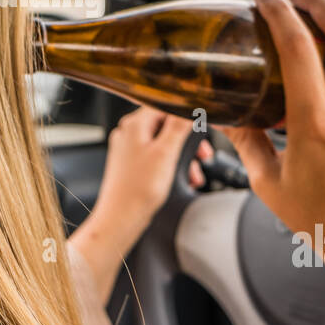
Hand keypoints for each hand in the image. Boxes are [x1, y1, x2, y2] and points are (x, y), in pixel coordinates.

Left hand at [69, 106, 212, 304]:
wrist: (121, 218)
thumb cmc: (138, 189)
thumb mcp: (166, 153)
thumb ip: (179, 126)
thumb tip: (190, 105)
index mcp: (134, 124)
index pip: (166, 106)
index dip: (187, 115)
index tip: (203, 126)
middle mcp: (129, 133)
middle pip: (167, 125)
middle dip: (188, 141)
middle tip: (203, 155)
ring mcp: (129, 149)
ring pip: (165, 143)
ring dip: (183, 157)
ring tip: (195, 174)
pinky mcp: (132, 165)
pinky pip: (158, 158)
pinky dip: (172, 166)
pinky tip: (184, 180)